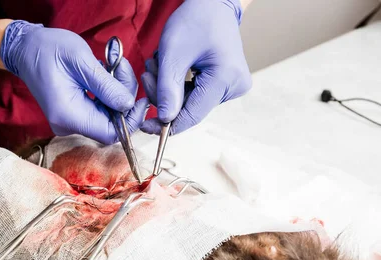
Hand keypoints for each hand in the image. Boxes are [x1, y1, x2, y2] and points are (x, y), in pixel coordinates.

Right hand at [0, 21, 149, 143]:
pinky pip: (99, 111)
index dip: (130, 119)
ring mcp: (70, 121)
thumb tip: (129, 105)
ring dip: (117, 92)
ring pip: (107, 116)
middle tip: (121, 66)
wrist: (25, 49)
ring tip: (113, 65)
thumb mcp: (81, 61)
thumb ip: (106, 86)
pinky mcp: (73, 114)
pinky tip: (105, 74)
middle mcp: (68, 125)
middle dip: (124, 98)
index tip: (140, 98)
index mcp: (68, 115)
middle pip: (111, 124)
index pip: (110, 133)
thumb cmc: (48, 49)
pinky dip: (107, 94)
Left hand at [140, 0, 251, 134]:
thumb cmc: (194, 20)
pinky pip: (196, 95)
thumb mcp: (173, 53)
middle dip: (164, 96)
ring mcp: (233, 86)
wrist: (213, 4)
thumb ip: (167, 89)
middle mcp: (235, 87)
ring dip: (169, 89)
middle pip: (190, 109)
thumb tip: (164, 120)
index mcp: (226, 78)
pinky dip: (178, 86)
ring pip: (191, 103)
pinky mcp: (227, 84)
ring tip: (158, 64)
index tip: (145, 127)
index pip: (192, 115)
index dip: (167, 125)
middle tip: (148, 73)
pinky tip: (171, 68)